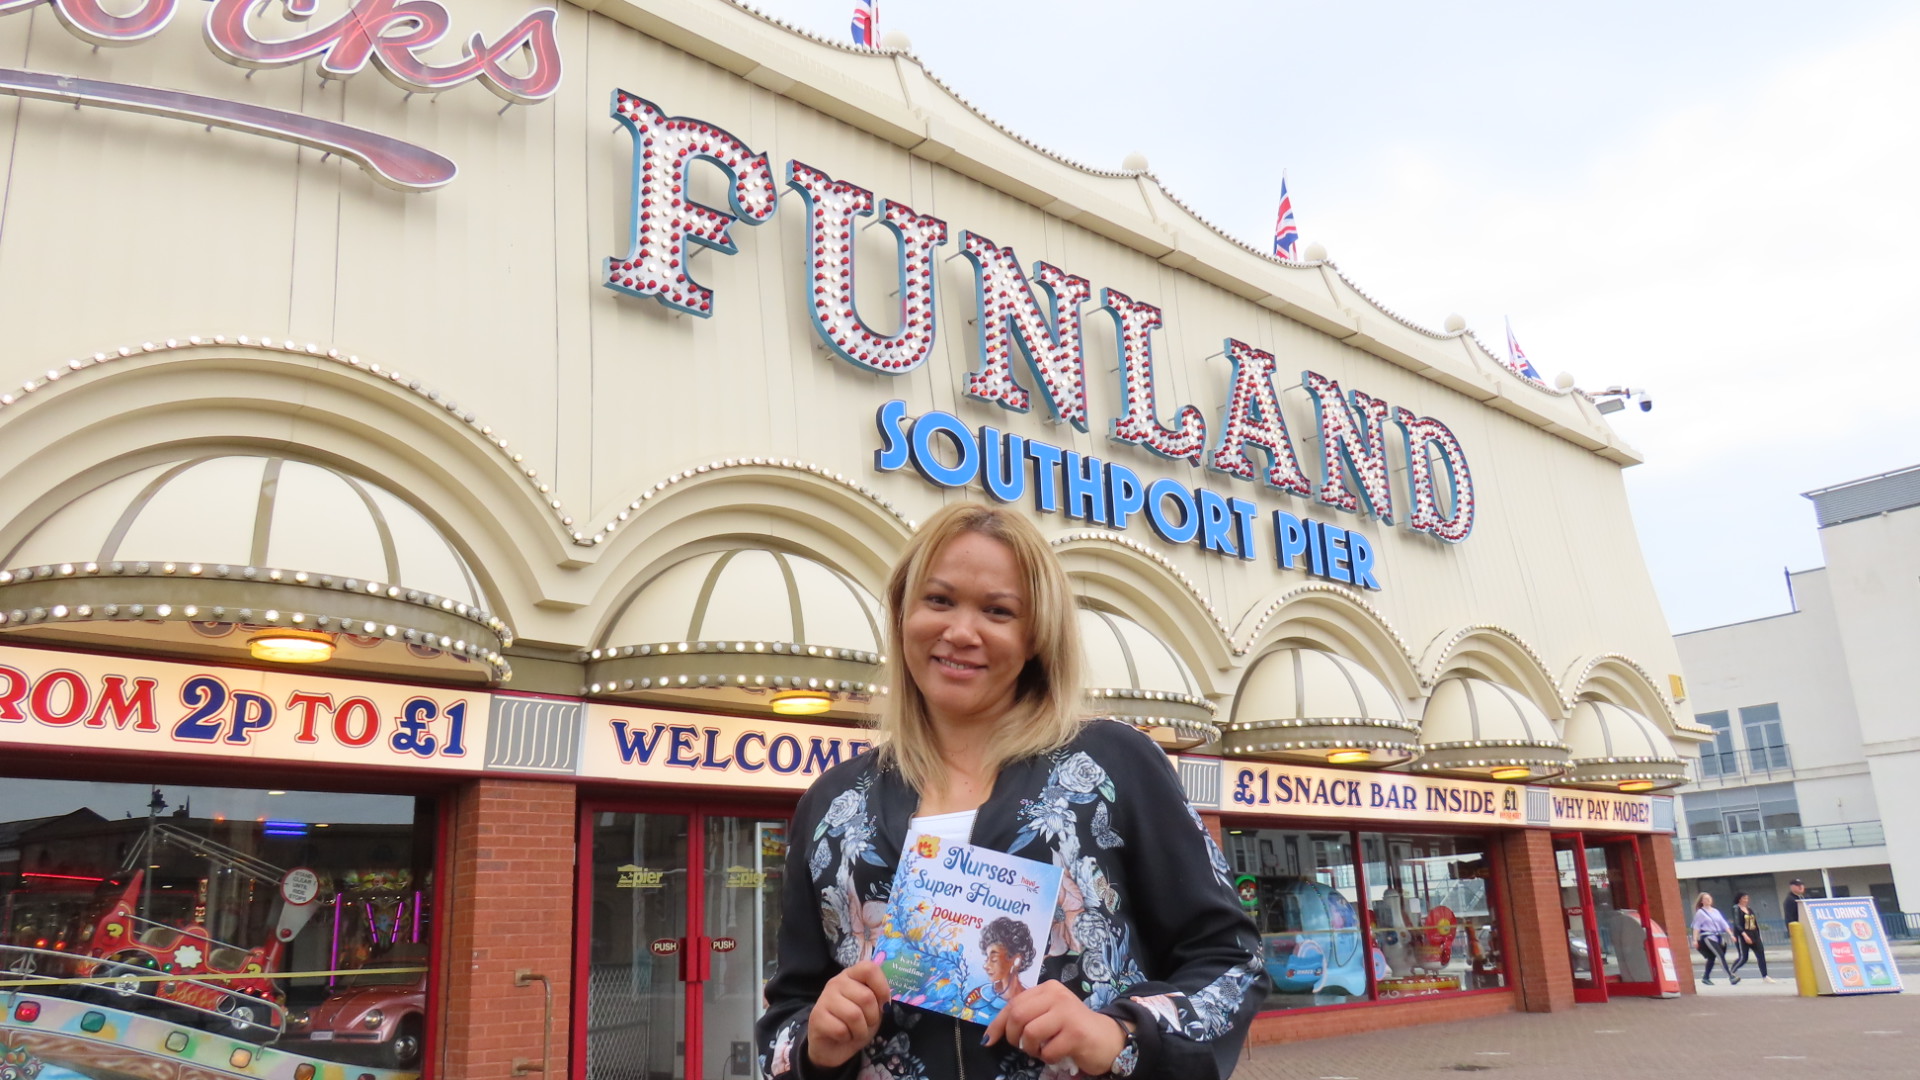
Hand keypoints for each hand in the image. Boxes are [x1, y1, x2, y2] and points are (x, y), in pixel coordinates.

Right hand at [808, 962, 889, 1068]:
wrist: (832, 1045)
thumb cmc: (855, 1024)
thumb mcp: (872, 1010)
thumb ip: (879, 999)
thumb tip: (885, 1001)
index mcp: (852, 975)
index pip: (869, 969)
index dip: (882, 987)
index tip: (883, 1004)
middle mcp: (836, 982)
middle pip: (866, 997)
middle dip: (873, 1017)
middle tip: (867, 1024)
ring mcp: (824, 998)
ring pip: (854, 1015)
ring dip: (860, 1030)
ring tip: (856, 1032)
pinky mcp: (816, 1017)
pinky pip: (841, 1030)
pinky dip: (847, 1038)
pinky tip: (842, 1036)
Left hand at [983, 980, 1127, 1074]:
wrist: (1108, 1038)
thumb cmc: (1072, 1028)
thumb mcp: (1048, 1014)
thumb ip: (1027, 1016)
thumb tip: (991, 1033)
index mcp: (1048, 989)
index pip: (1013, 1003)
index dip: (997, 1024)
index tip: (989, 1040)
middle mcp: (1057, 995)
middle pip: (1017, 1015)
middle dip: (1013, 1037)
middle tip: (1024, 1046)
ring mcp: (1067, 1013)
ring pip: (1030, 1033)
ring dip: (1031, 1049)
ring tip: (1042, 1051)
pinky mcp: (1076, 1033)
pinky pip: (1048, 1051)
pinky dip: (1048, 1058)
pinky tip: (1057, 1054)